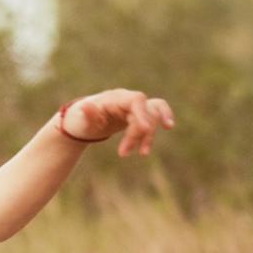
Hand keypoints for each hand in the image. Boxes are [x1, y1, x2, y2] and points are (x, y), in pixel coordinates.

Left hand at [61, 90, 175, 155]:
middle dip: (136, 134)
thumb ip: (88, 115)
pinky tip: (170, 125)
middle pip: (144, 112)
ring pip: (151, 115)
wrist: (83, 121)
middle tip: (122, 154)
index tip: (145, 129)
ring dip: (148, 136)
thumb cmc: (82, 120)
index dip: (143, 113)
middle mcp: (128, 98)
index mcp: (115, 98)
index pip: (136, 100)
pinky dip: (162, 118)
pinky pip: (155, 113)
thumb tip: (86, 107)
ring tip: (143, 154)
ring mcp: (134, 105)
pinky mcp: (138, 113)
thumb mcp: (83, 120)